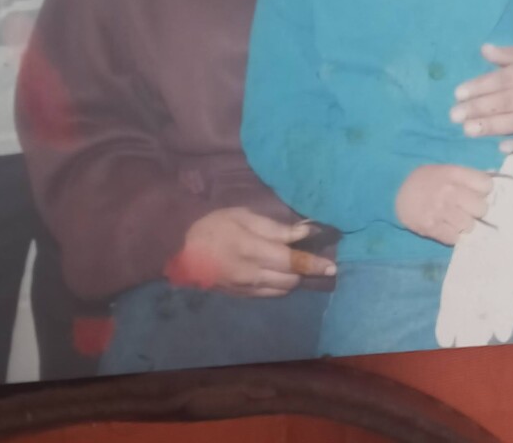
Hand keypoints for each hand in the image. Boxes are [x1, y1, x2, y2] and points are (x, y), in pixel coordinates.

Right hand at [167, 208, 335, 297]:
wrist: (179, 252)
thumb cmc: (213, 225)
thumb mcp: (243, 216)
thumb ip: (275, 228)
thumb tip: (305, 233)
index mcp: (253, 250)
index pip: (292, 261)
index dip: (315, 264)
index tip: (332, 265)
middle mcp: (253, 274)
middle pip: (291, 279)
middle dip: (305, 269)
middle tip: (311, 256)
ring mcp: (246, 288)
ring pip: (282, 290)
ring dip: (293, 278)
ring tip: (295, 264)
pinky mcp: (241, 296)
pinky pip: (270, 295)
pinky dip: (280, 286)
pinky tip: (278, 274)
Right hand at [396, 165, 492, 245]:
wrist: (393, 191)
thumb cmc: (423, 180)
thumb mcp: (443, 169)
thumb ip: (466, 176)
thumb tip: (491, 182)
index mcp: (452, 173)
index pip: (486, 185)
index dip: (483, 190)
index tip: (476, 192)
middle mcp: (448, 191)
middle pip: (481, 208)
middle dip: (475, 209)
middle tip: (465, 208)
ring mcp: (439, 211)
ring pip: (469, 225)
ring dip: (463, 223)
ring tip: (453, 218)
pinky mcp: (430, 228)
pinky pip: (454, 238)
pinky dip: (451, 235)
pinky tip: (444, 226)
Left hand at [450, 45, 512, 137]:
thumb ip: (508, 54)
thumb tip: (484, 50)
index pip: (502, 80)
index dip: (480, 86)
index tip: (457, 93)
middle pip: (505, 101)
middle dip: (479, 108)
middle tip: (454, 115)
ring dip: (491, 127)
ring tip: (467, 130)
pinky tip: (501, 148)